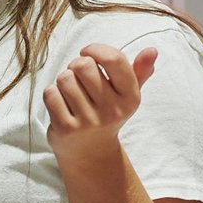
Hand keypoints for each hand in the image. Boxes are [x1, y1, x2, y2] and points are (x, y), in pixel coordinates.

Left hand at [44, 42, 158, 160]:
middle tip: (78, 78)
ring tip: (71, 93)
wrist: (90, 152)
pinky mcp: (66, 128)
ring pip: (64, 78)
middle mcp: (112, 111)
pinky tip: (61, 104)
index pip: (114, 59)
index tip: (87, 53)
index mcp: (130, 97)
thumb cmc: (107, 113)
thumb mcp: (126, 94)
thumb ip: (139, 71)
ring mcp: (89, 121)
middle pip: (83, 65)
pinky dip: (52, 94)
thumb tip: (152, 50)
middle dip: (76, 65)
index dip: (95, 49)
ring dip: (63, 81)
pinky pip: (51, 93)